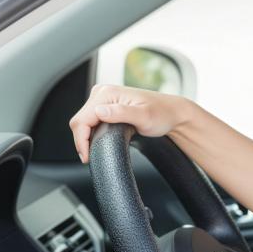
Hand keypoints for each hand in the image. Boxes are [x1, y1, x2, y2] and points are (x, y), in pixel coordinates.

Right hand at [69, 83, 195, 163]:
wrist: (173, 113)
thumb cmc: (162, 114)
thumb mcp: (144, 116)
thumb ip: (121, 113)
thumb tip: (99, 112)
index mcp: (107, 93)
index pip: (81, 119)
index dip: (80, 141)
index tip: (87, 157)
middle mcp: (102, 93)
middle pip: (79, 121)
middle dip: (82, 141)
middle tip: (90, 158)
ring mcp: (103, 99)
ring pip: (84, 122)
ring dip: (86, 138)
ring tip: (95, 152)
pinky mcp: (106, 106)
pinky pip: (91, 122)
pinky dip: (92, 134)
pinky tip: (99, 142)